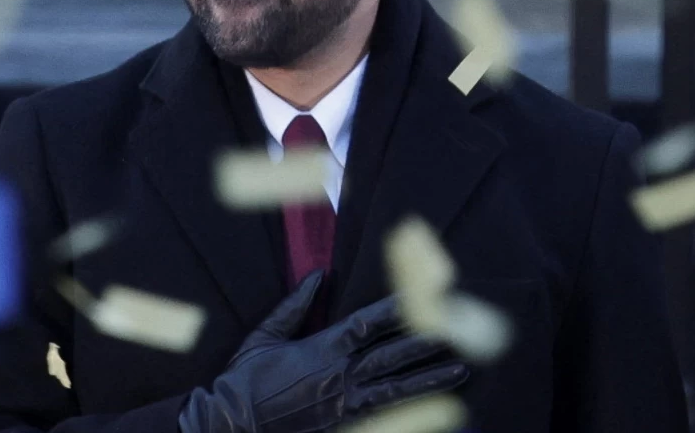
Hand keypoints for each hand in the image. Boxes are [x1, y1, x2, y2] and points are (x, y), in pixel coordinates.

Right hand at [178, 270, 468, 432]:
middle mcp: (339, 374)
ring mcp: (344, 402)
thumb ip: (295, 305)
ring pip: (396, 387)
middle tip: (457, 331)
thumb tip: (319, 276)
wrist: (233, 422)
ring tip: (461, 370)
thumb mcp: (265, 335)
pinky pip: (384, 415)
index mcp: (321, 348)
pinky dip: (410, 410)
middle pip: (391, 355)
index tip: (419, 297)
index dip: (395, 309)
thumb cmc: (245, 377)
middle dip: (425, 342)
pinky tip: (436, 409)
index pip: (366, 324)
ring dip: (430, 378)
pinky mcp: (344, 423)